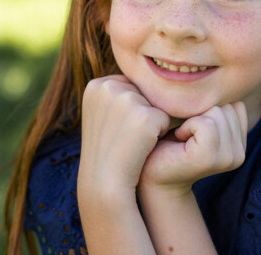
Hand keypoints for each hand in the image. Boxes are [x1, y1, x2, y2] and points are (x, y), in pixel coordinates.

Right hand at [78, 75, 170, 203]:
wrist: (104, 182)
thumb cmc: (105, 149)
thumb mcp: (99, 113)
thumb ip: (113, 94)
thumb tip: (138, 80)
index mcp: (96, 85)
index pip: (126, 86)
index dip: (126, 110)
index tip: (113, 128)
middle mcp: (109, 87)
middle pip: (140, 92)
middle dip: (138, 113)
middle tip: (122, 136)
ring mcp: (127, 100)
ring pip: (153, 104)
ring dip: (148, 123)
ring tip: (130, 141)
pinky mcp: (145, 116)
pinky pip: (164, 118)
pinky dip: (159, 134)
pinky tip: (142, 146)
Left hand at [139, 102, 247, 195]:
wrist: (153, 172)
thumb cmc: (169, 140)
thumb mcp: (197, 120)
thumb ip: (216, 107)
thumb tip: (221, 85)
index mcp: (240, 143)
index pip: (234, 103)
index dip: (207, 108)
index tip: (194, 126)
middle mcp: (239, 153)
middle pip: (226, 107)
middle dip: (200, 112)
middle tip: (186, 132)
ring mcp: (228, 158)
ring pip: (217, 113)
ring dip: (193, 119)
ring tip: (183, 136)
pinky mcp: (211, 158)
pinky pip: (206, 124)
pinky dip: (188, 126)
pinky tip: (179, 138)